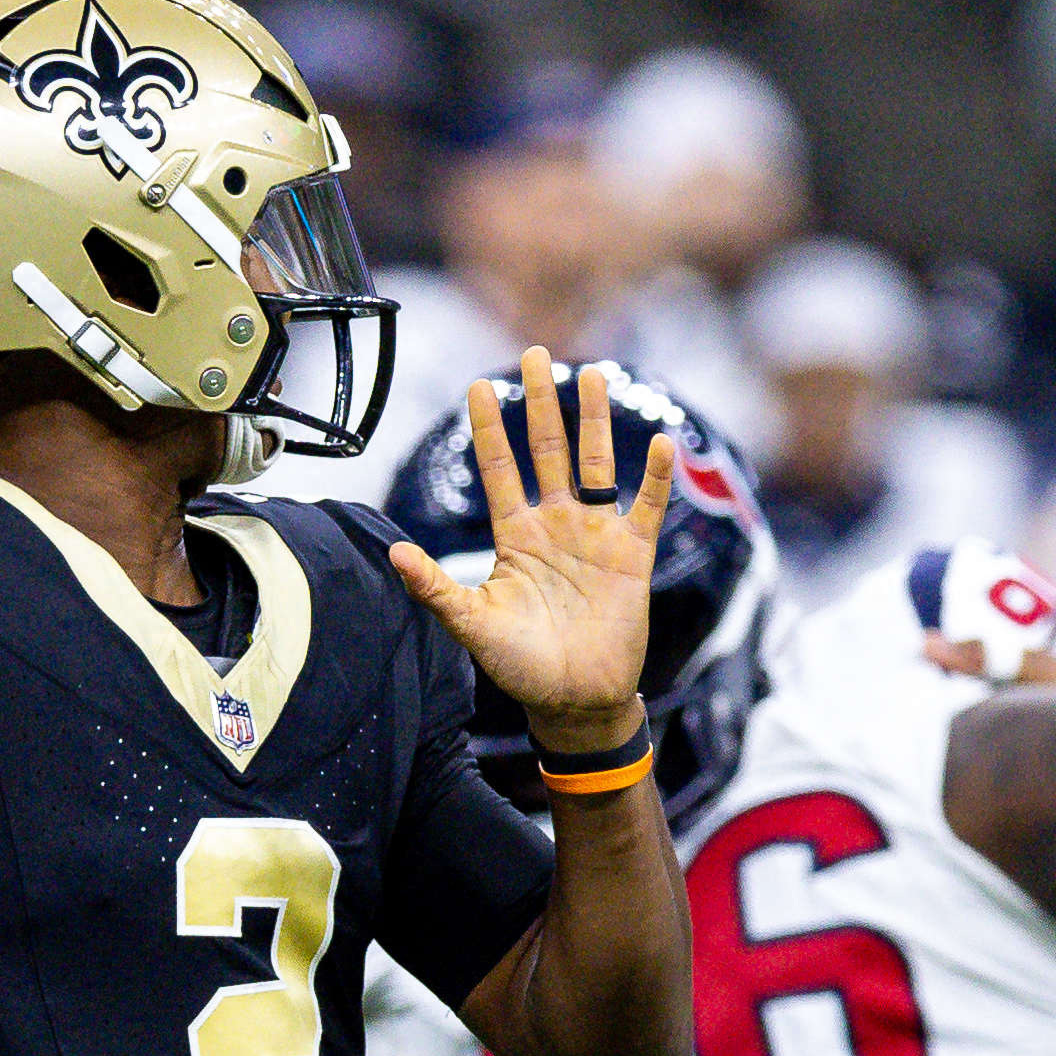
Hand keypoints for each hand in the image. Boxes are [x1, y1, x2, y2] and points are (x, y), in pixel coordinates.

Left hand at [388, 351, 676, 745]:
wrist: (575, 701)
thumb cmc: (521, 667)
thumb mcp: (472, 624)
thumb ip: (436, 587)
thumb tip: (394, 553)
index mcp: (516, 536)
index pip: (500, 468)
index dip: (489, 428)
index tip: (477, 385)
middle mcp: (556, 525)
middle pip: (546, 450)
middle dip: (538, 403)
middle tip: (533, 354)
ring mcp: (596, 536)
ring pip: (596, 463)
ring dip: (593, 421)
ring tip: (591, 375)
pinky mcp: (632, 556)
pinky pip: (646, 506)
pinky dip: (656, 476)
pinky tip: (661, 442)